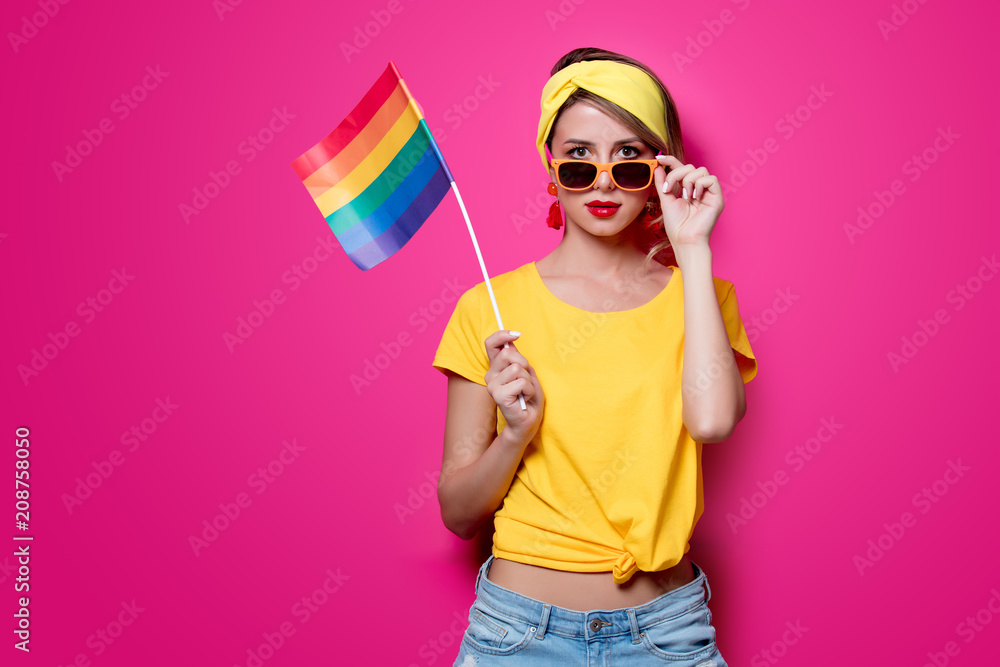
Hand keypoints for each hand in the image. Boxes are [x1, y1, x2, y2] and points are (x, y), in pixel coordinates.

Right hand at [483, 330, 543, 445]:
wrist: (529, 420)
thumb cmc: (529, 397)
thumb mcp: (526, 372)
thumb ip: (517, 358)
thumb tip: (511, 342)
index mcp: (496, 367)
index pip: (491, 344)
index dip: (502, 335)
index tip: (517, 335)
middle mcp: (491, 375)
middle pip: (508, 354)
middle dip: (524, 364)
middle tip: (526, 378)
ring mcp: (492, 385)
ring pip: (517, 369)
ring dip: (528, 380)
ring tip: (525, 391)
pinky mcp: (498, 395)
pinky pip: (521, 383)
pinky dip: (529, 390)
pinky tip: (524, 398)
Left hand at [653, 154, 724, 248]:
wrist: (684, 240)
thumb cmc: (677, 225)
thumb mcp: (666, 200)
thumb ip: (663, 183)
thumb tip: (658, 166)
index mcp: (688, 188)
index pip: (681, 168)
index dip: (671, 160)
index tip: (659, 158)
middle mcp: (700, 189)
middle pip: (689, 166)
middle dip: (676, 175)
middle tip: (668, 190)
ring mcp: (709, 192)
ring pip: (700, 170)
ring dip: (688, 182)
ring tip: (685, 197)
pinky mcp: (717, 197)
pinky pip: (711, 179)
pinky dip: (700, 185)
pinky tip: (695, 198)